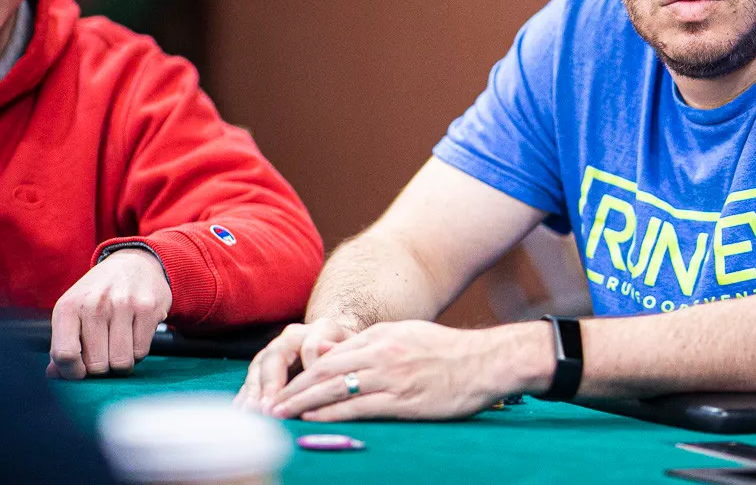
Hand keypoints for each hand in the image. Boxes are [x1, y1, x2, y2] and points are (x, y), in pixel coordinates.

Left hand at [47, 249, 172, 378]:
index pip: (65, 354)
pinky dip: (138, 353)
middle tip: (105, 356)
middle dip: (102, 368)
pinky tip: (134, 339)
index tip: (81, 372)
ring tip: (120, 350)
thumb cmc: (99, 294)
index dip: (72, 373)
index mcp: (68, 307)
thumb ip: (63, 343)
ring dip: (121, 364)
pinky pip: (141, 351)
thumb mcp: (74, 311)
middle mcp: (94, 304)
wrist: (134, 262)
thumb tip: (54, 375)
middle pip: (96, 364)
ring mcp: (123, 305)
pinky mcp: (148, 308)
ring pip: (121, 362)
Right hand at [235, 318, 356, 412]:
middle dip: (271, 383)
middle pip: (276, 355)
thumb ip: (343, 350)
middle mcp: (293, 335)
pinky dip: (246, 395)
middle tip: (268, 407)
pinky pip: (251, 378)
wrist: (336, 343)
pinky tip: (242, 411)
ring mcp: (275, 349)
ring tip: (252, 411)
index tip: (311, 392)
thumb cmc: (349, 353)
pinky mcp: (264, 365)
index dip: (310, 368)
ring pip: (259, 366)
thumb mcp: (355, 351)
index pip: (311, 346)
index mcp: (321, 328)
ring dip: (254, 390)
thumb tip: (327, 350)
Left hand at [269, 319, 552, 421]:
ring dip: (303, 403)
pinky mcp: (405, 401)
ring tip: (281, 414)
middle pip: (326, 371)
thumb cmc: (448, 351)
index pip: (332, 354)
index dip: (302, 370)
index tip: (282, 383)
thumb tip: (339, 353)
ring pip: (337, 389)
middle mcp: (383, 354)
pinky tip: (313, 420)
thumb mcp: (408, 335)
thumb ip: (374, 342)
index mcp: (383, 336)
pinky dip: (331, 414)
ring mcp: (392, 377)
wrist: (486, 362)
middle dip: (294, 388)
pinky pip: (359, 408)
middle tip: (269, 403)